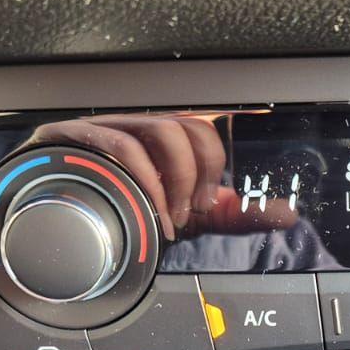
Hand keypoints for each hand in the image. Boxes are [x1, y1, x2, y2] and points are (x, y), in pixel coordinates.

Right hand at [30, 115, 297, 236]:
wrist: (60, 226)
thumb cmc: (122, 212)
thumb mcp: (186, 213)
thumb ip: (234, 215)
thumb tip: (289, 216)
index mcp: (165, 136)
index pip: (205, 125)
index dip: (217, 156)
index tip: (216, 187)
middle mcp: (139, 123)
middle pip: (187, 124)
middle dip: (198, 172)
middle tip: (191, 210)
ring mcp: (108, 125)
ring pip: (158, 130)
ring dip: (174, 179)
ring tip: (170, 217)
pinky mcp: (76, 135)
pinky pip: (119, 143)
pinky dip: (143, 182)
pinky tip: (146, 213)